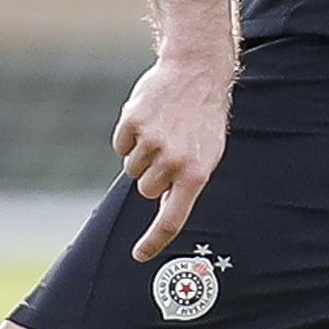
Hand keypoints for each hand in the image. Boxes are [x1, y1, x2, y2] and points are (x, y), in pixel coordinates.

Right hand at [114, 51, 234, 260]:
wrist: (196, 72)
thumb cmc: (204, 118)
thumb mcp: (207, 153)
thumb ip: (187, 182)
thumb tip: (163, 210)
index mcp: (196, 173)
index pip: (172, 219)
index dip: (154, 241)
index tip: (139, 256)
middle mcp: (174, 161)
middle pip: (146, 190)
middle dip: (154, 175)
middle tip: (170, 150)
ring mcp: (152, 141)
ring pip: (131, 168)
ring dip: (142, 154)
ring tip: (163, 130)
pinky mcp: (133, 123)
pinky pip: (120, 145)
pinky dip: (130, 136)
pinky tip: (149, 118)